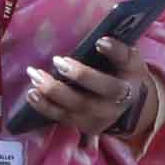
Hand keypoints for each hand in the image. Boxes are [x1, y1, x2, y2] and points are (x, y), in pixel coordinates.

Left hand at [22, 45, 150, 141]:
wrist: (132, 110)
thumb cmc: (126, 77)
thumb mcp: (130, 61)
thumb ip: (119, 50)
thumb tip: (102, 39)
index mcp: (128, 83)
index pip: (124, 66)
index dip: (114, 53)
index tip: (100, 42)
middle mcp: (113, 106)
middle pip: (97, 92)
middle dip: (77, 76)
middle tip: (58, 60)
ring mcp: (96, 119)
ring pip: (72, 107)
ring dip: (51, 91)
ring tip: (35, 75)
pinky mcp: (81, 125)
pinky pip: (60, 117)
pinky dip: (44, 106)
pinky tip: (32, 93)